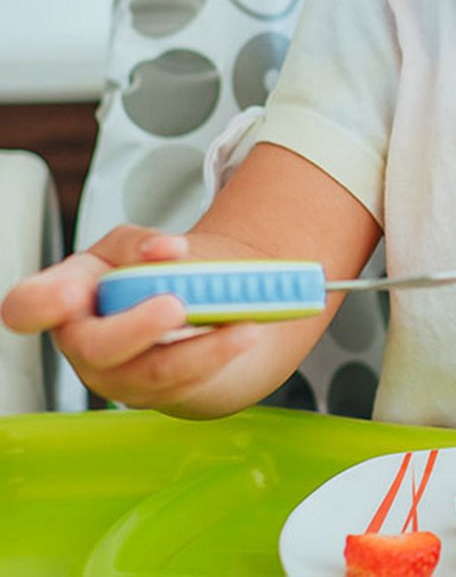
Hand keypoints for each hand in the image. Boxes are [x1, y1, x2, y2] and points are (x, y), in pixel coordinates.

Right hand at [0, 224, 259, 408]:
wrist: (187, 310)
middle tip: (176, 304)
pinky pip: (184, 384)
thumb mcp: (137, 246)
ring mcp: (117, 375)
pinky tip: (246, 334)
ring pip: (153, 373)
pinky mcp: (155, 393)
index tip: (69, 294)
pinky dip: (219, 357)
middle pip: (96, 348)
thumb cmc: (146, 273)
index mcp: (66, 295)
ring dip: (203, 350)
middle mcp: (83, 342)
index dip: (40, 305)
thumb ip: (142, 243)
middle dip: (137, 327)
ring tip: (244, 326)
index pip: (27, 308)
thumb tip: (167, 251)